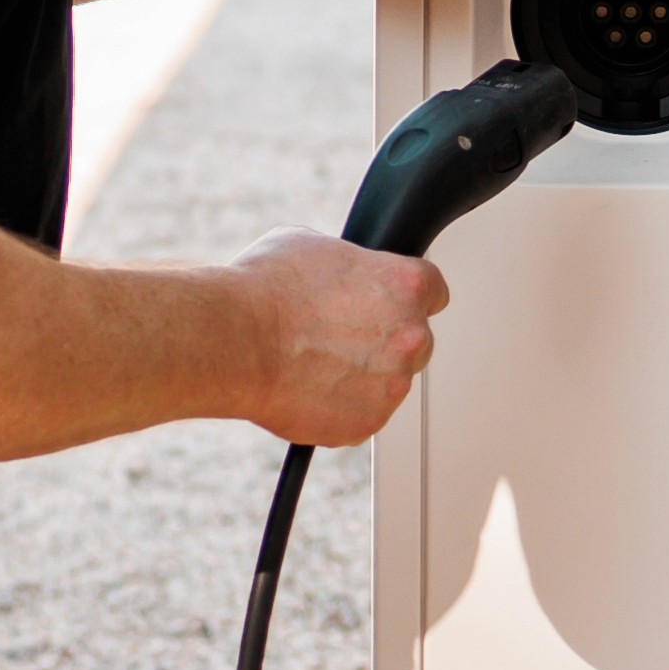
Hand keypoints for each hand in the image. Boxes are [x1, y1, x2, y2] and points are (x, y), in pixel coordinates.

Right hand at [230, 228, 448, 446]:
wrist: (233, 341)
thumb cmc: (264, 290)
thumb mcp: (312, 246)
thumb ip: (348, 265)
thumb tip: (345, 275)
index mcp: (405, 285)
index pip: (434, 291)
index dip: (405, 297)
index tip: (388, 303)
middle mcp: (410, 336)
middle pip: (415, 341)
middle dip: (384, 340)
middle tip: (338, 336)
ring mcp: (391, 385)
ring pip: (386, 382)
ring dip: (360, 376)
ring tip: (311, 361)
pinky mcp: (367, 423)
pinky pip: (361, 415)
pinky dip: (339, 407)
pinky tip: (306, 386)